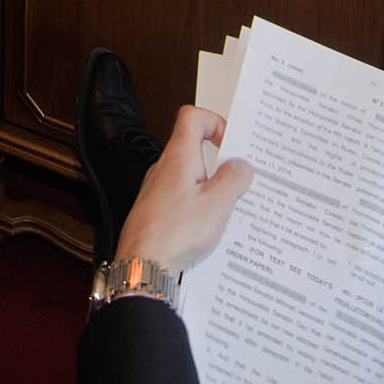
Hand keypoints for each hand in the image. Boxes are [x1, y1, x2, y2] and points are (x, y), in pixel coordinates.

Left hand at [113, 105, 253, 269]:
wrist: (141, 266)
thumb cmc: (173, 234)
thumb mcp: (217, 204)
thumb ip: (233, 179)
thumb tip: (241, 165)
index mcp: (178, 158)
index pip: (192, 117)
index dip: (214, 121)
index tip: (231, 142)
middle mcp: (164, 170)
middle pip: (194, 149)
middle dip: (219, 163)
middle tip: (238, 182)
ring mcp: (158, 191)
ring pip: (190, 178)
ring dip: (210, 189)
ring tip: (227, 210)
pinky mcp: (157, 212)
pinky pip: (182, 200)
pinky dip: (198, 207)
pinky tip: (210, 229)